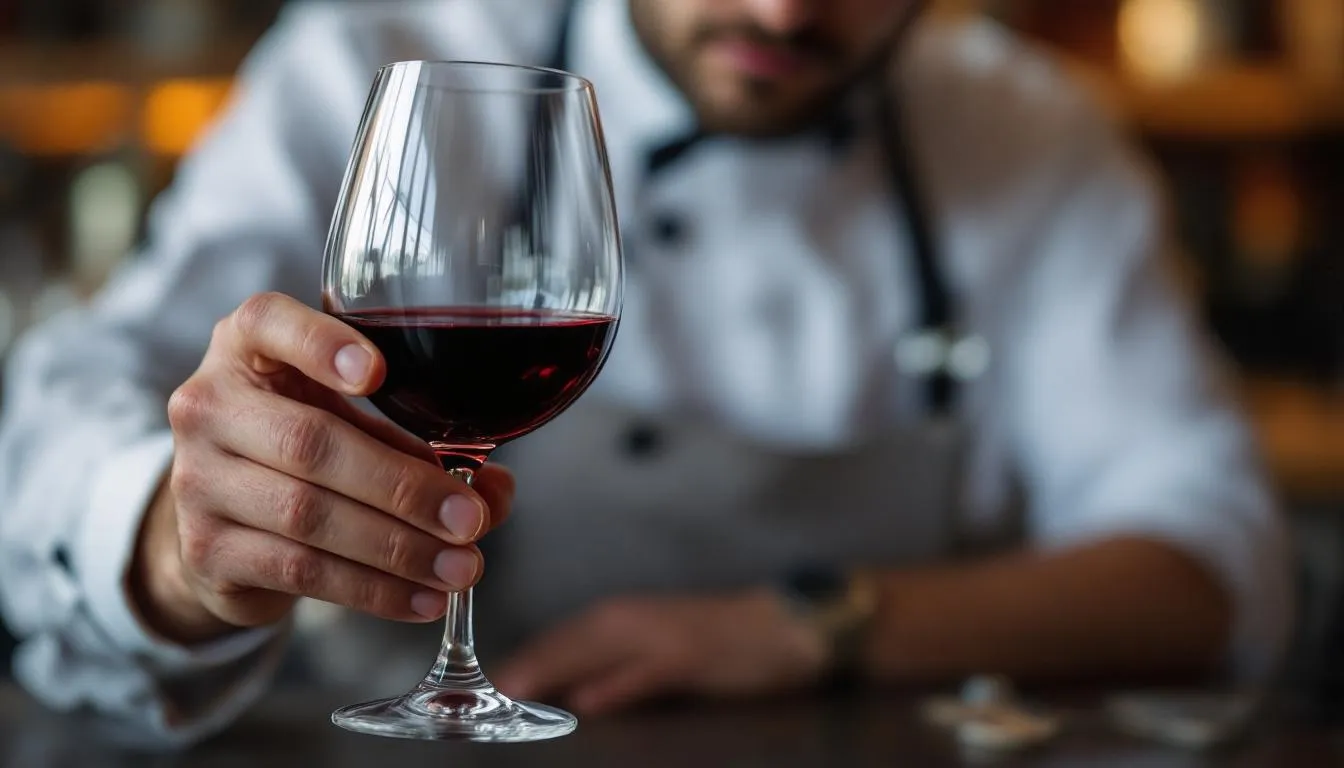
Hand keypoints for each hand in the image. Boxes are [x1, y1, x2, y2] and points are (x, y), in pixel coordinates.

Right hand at [131, 292, 514, 644]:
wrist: (221, 516)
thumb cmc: (305, 445)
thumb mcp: (352, 420)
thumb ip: (420, 443)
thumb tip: (495, 491)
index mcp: (246, 347)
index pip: (267, 323)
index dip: (321, 345)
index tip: (378, 374)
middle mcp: (209, 404)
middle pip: (310, 443)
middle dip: (402, 487)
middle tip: (468, 518)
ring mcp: (197, 479)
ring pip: (308, 516)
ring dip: (398, 549)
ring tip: (461, 568)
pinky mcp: (206, 550)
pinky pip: (300, 571)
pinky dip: (372, 589)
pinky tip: (423, 599)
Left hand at [495, 590, 829, 714]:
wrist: (782, 626)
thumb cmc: (716, 640)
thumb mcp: (656, 650)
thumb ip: (610, 665)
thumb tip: (564, 688)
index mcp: (623, 618)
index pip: (562, 635)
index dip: (525, 656)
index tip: (484, 681)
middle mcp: (635, 619)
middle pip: (570, 638)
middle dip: (529, 662)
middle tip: (485, 691)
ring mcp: (664, 635)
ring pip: (598, 648)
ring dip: (557, 667)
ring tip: (519, 691)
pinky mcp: (692, 656)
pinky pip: (646, 671)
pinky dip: (616, 684)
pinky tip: (589, 701)